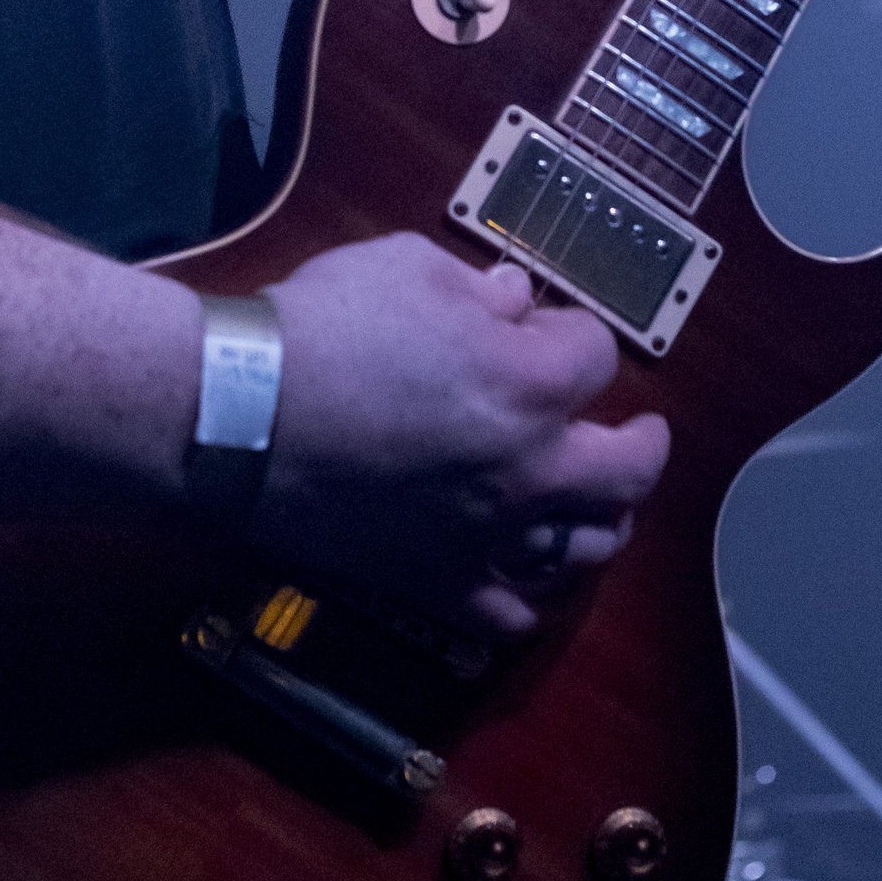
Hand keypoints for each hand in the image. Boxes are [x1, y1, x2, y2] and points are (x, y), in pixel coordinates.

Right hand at [254, 232, 670, 639]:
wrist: (239, 413)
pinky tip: (524, 573)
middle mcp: (530, 468)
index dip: (571, 332)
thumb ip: (478, 288)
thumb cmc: (323, 327)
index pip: (596, 355)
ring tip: (595, 503)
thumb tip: (515, 300)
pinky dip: (526, 594)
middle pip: (629, 470)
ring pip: (584, 547)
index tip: (544, 325)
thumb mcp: (407, 267)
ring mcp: (488, 536)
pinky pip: (507, 613)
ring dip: (600, 519)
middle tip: (640, 433)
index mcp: (531, 383)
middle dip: (643, 444)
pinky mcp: (436, 583)